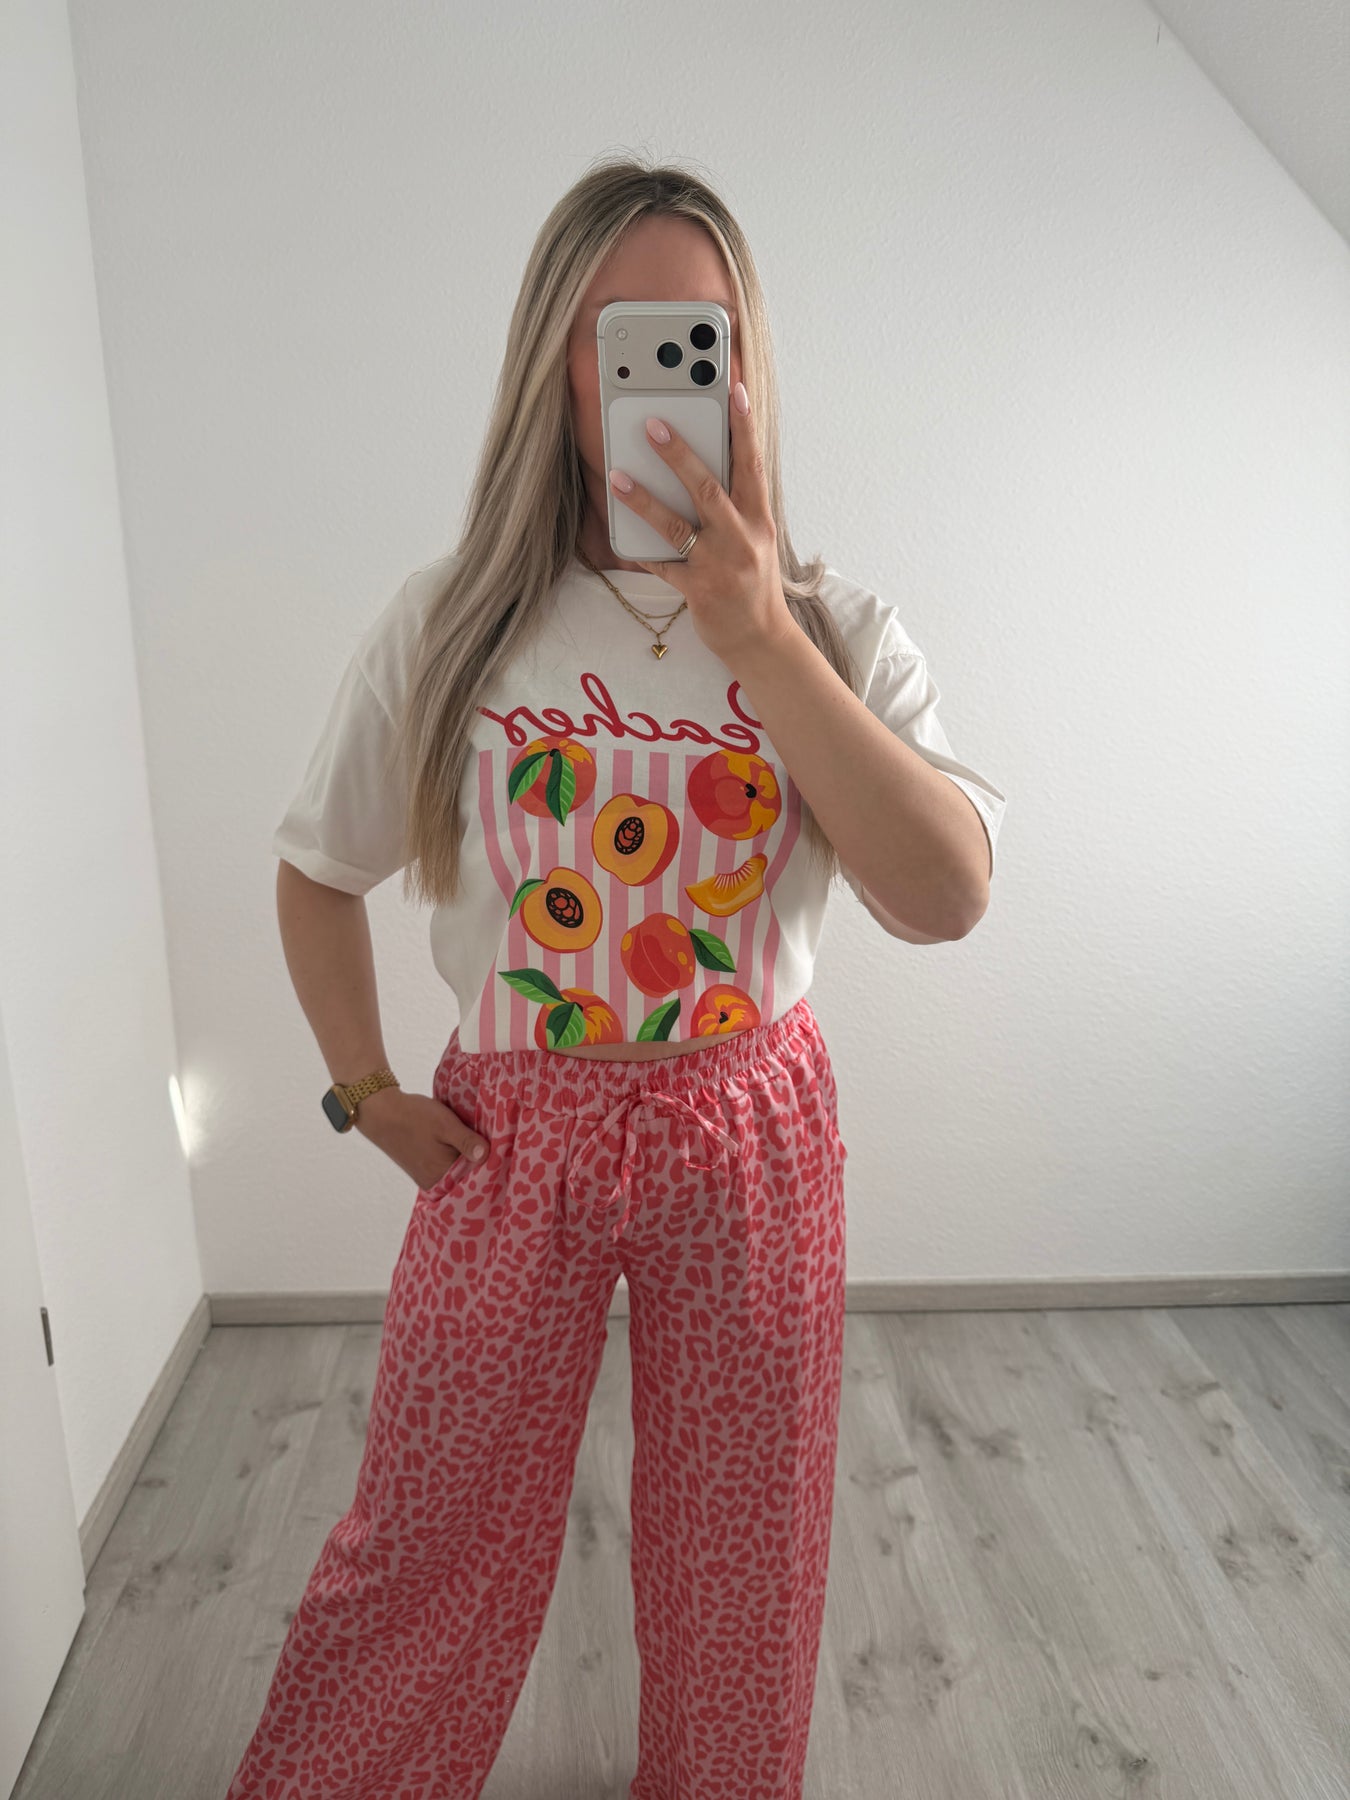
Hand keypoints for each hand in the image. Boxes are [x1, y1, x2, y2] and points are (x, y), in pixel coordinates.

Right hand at [354, 1086, 488, 1193]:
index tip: (506, 1152)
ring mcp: (429, 1176)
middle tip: (500, 1145)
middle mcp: (435, 1182)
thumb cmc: (414, 1117)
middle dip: (483, 1163)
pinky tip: (466, 1144)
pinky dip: (457, 1157)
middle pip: (468, 1176)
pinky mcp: (425, 1168)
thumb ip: (466, 1141)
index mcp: (442, 1176)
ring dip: (470, 1159)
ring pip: (459, 1170)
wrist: (382, 1112)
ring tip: (486, 1142)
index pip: (477, 1177)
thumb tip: (487, 1155)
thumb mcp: (445, 1124)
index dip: (493, 1165)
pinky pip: (448, 1166)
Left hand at [607, 380, 797, 667]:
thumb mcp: (756, 539)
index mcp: (759, 520)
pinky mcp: (698, 590)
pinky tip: (619, 536)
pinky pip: (662, 564)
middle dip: (679, 454)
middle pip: (707, 487)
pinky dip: (640, 550)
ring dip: (644, 499)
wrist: (760, 638)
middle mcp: (742, 539)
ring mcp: (719, 565)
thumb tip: (700, 468)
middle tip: (653, 424)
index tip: (735, 389)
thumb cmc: (754, 583)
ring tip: (619, 476)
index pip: (752, 464)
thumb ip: (736, 506)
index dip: (744, 425)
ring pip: (677, 525)